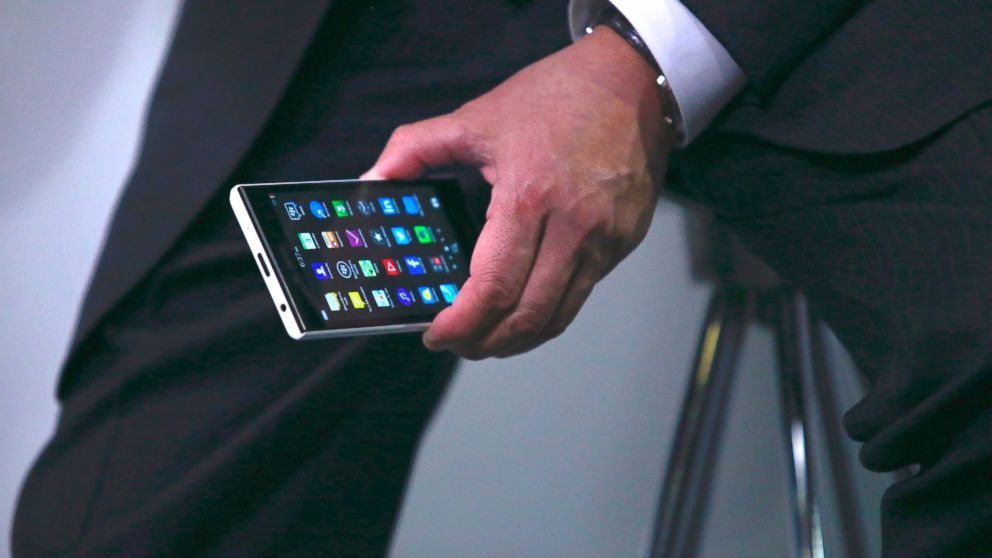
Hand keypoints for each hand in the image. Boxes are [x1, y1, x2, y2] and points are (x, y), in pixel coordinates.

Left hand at [363, 28, 674, 358]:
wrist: (632, 83)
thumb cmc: (557, 96)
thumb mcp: (477, 117)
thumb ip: (415, 148)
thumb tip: (372, 181)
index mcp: (527, 196)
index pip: (491, 287)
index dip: (460, 323)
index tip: (436, 335)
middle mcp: (571, 226)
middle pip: (526, 316)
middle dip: (485, 343)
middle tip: (459, 345)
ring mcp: (603, 239)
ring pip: (558, 316)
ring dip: (519, 340)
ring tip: (489, 340)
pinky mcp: (623, 243)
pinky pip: (582, 294)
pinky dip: (549, 314)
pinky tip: (526, 310)